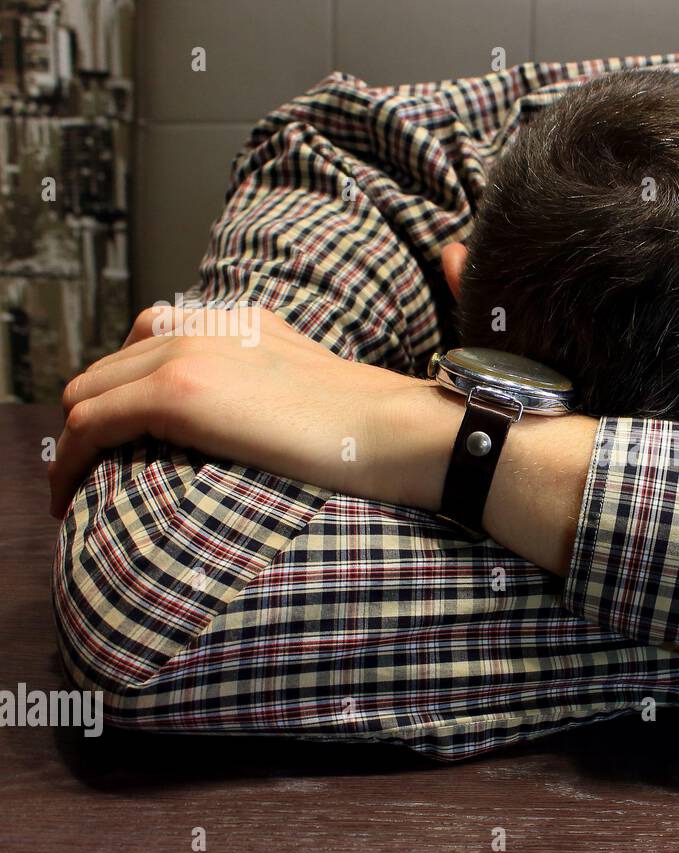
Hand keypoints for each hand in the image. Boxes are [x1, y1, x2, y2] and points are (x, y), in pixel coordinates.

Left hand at [49, 306, 456, 516]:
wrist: (399, 428)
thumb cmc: (377, 431)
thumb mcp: (317, 394)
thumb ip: (274, 392)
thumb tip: (259, 428)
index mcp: (241, 320)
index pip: (149, 342)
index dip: (125, 392)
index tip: (123, 441)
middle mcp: (206, 325)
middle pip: (108, 367)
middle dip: (92, 418)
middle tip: (95, 472)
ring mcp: (188, 354)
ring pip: (87, 394)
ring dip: (74, 442)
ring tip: (78, 489)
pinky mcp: (177, 393)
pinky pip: (89, 425)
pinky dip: (70, 461)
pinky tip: (70, 496)